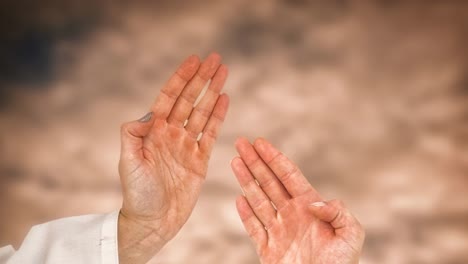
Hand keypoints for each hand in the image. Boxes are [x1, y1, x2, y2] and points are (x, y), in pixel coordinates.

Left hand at [117, 53, 228, 263]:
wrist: (153, 220)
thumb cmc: (137, 193)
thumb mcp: (128, 162)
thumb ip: (133, 135)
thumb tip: (148, 114)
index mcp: (153, 131)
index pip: (169, 97)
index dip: (181, 78)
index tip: (194, 60)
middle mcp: (171, 134)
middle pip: (189, 99)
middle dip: (202, 78)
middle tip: (216, 58)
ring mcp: (187, 145)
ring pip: (202, 112)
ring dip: (213, 91)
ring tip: (223, 72)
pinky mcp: (200, 160)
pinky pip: (211, 133)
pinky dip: (218, 116)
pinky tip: (224, 99)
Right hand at [232, 138, 364, 263]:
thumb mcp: (351, 234)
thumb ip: (338, 212)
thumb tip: (313, 202)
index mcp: (310, 207)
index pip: (288, 176)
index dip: (274, 158)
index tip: (260, 142)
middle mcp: (292, 214)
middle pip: (269, 182)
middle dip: (255, 162)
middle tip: (241, 143)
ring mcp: (279, 231)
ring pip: (258, 200)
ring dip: (246, 180)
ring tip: (235, 162)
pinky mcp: (268, 250)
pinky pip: (254, 228)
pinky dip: (245, 214)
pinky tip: (239, 198)